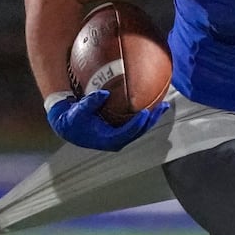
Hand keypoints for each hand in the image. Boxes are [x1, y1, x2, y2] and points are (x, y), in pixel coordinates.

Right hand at [46, 90, 168, 150]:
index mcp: (108, 139)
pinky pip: (136, 125)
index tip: (145, 112)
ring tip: (163, 106)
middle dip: (151, 120)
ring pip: (140, 129)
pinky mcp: (120, 133)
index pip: (127, 132)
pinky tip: (152, 106)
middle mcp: (116, 141)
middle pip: (139, 132)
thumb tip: (104, 94)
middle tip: (162, 107)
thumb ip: (91, 102)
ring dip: (152, 118)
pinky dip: (145, 117)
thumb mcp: (80, 110)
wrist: (70, 128)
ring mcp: (120, 138)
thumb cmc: (74, 119)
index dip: (137, 123)